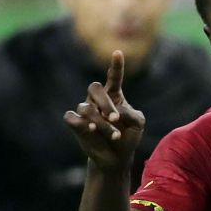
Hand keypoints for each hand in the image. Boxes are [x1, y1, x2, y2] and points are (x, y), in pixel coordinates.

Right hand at [63, 51, 146, 168]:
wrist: (116, 157)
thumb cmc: (128, 136)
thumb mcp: (138, 123)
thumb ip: (132, 114)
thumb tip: (117, 112)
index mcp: (114, 95)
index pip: (114, 77)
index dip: (115, 65)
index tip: (118, 53)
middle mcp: (98, 100)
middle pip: (94, 88)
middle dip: (105, 103)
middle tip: (115, 118)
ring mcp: (85, 111)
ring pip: (86, 108)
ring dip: (101, 123)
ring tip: (115, 136)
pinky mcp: (76, 124)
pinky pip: (72, 117)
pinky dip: (82, 123)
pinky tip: (91, 129)